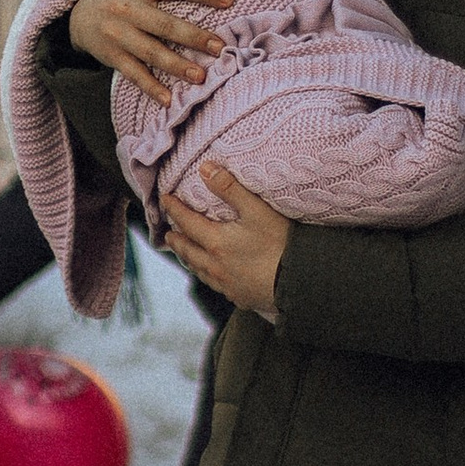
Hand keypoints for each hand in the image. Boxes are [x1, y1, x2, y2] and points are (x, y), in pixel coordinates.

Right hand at [66, 0, 228, 99]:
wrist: (77, 15)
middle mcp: (127, 8)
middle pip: (165, 23)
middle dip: (193, 36)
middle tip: (220, 47)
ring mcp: (118, 34)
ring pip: (151, 51)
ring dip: (176, 65)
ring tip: (201, 77)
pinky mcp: (111, 56)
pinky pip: (133, 74)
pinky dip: (150, 87)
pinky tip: (168, 100)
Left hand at [161, 160, 291, 316]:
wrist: (300, 282)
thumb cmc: (280, 244)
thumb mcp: (257, 210)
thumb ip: (230, 188)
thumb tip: (204, 168)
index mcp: (216, 243)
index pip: (187, 222)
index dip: (174, 209)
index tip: (164, 199)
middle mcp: (215, 266)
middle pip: (188, 251)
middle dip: (176, 239)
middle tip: (167, 233)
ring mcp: (227, 284)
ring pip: (199, 270)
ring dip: (188, 259)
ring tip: (183, 253)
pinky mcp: (240, 297)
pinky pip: (216, 285)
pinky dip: (206, 276)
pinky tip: (212, 276)